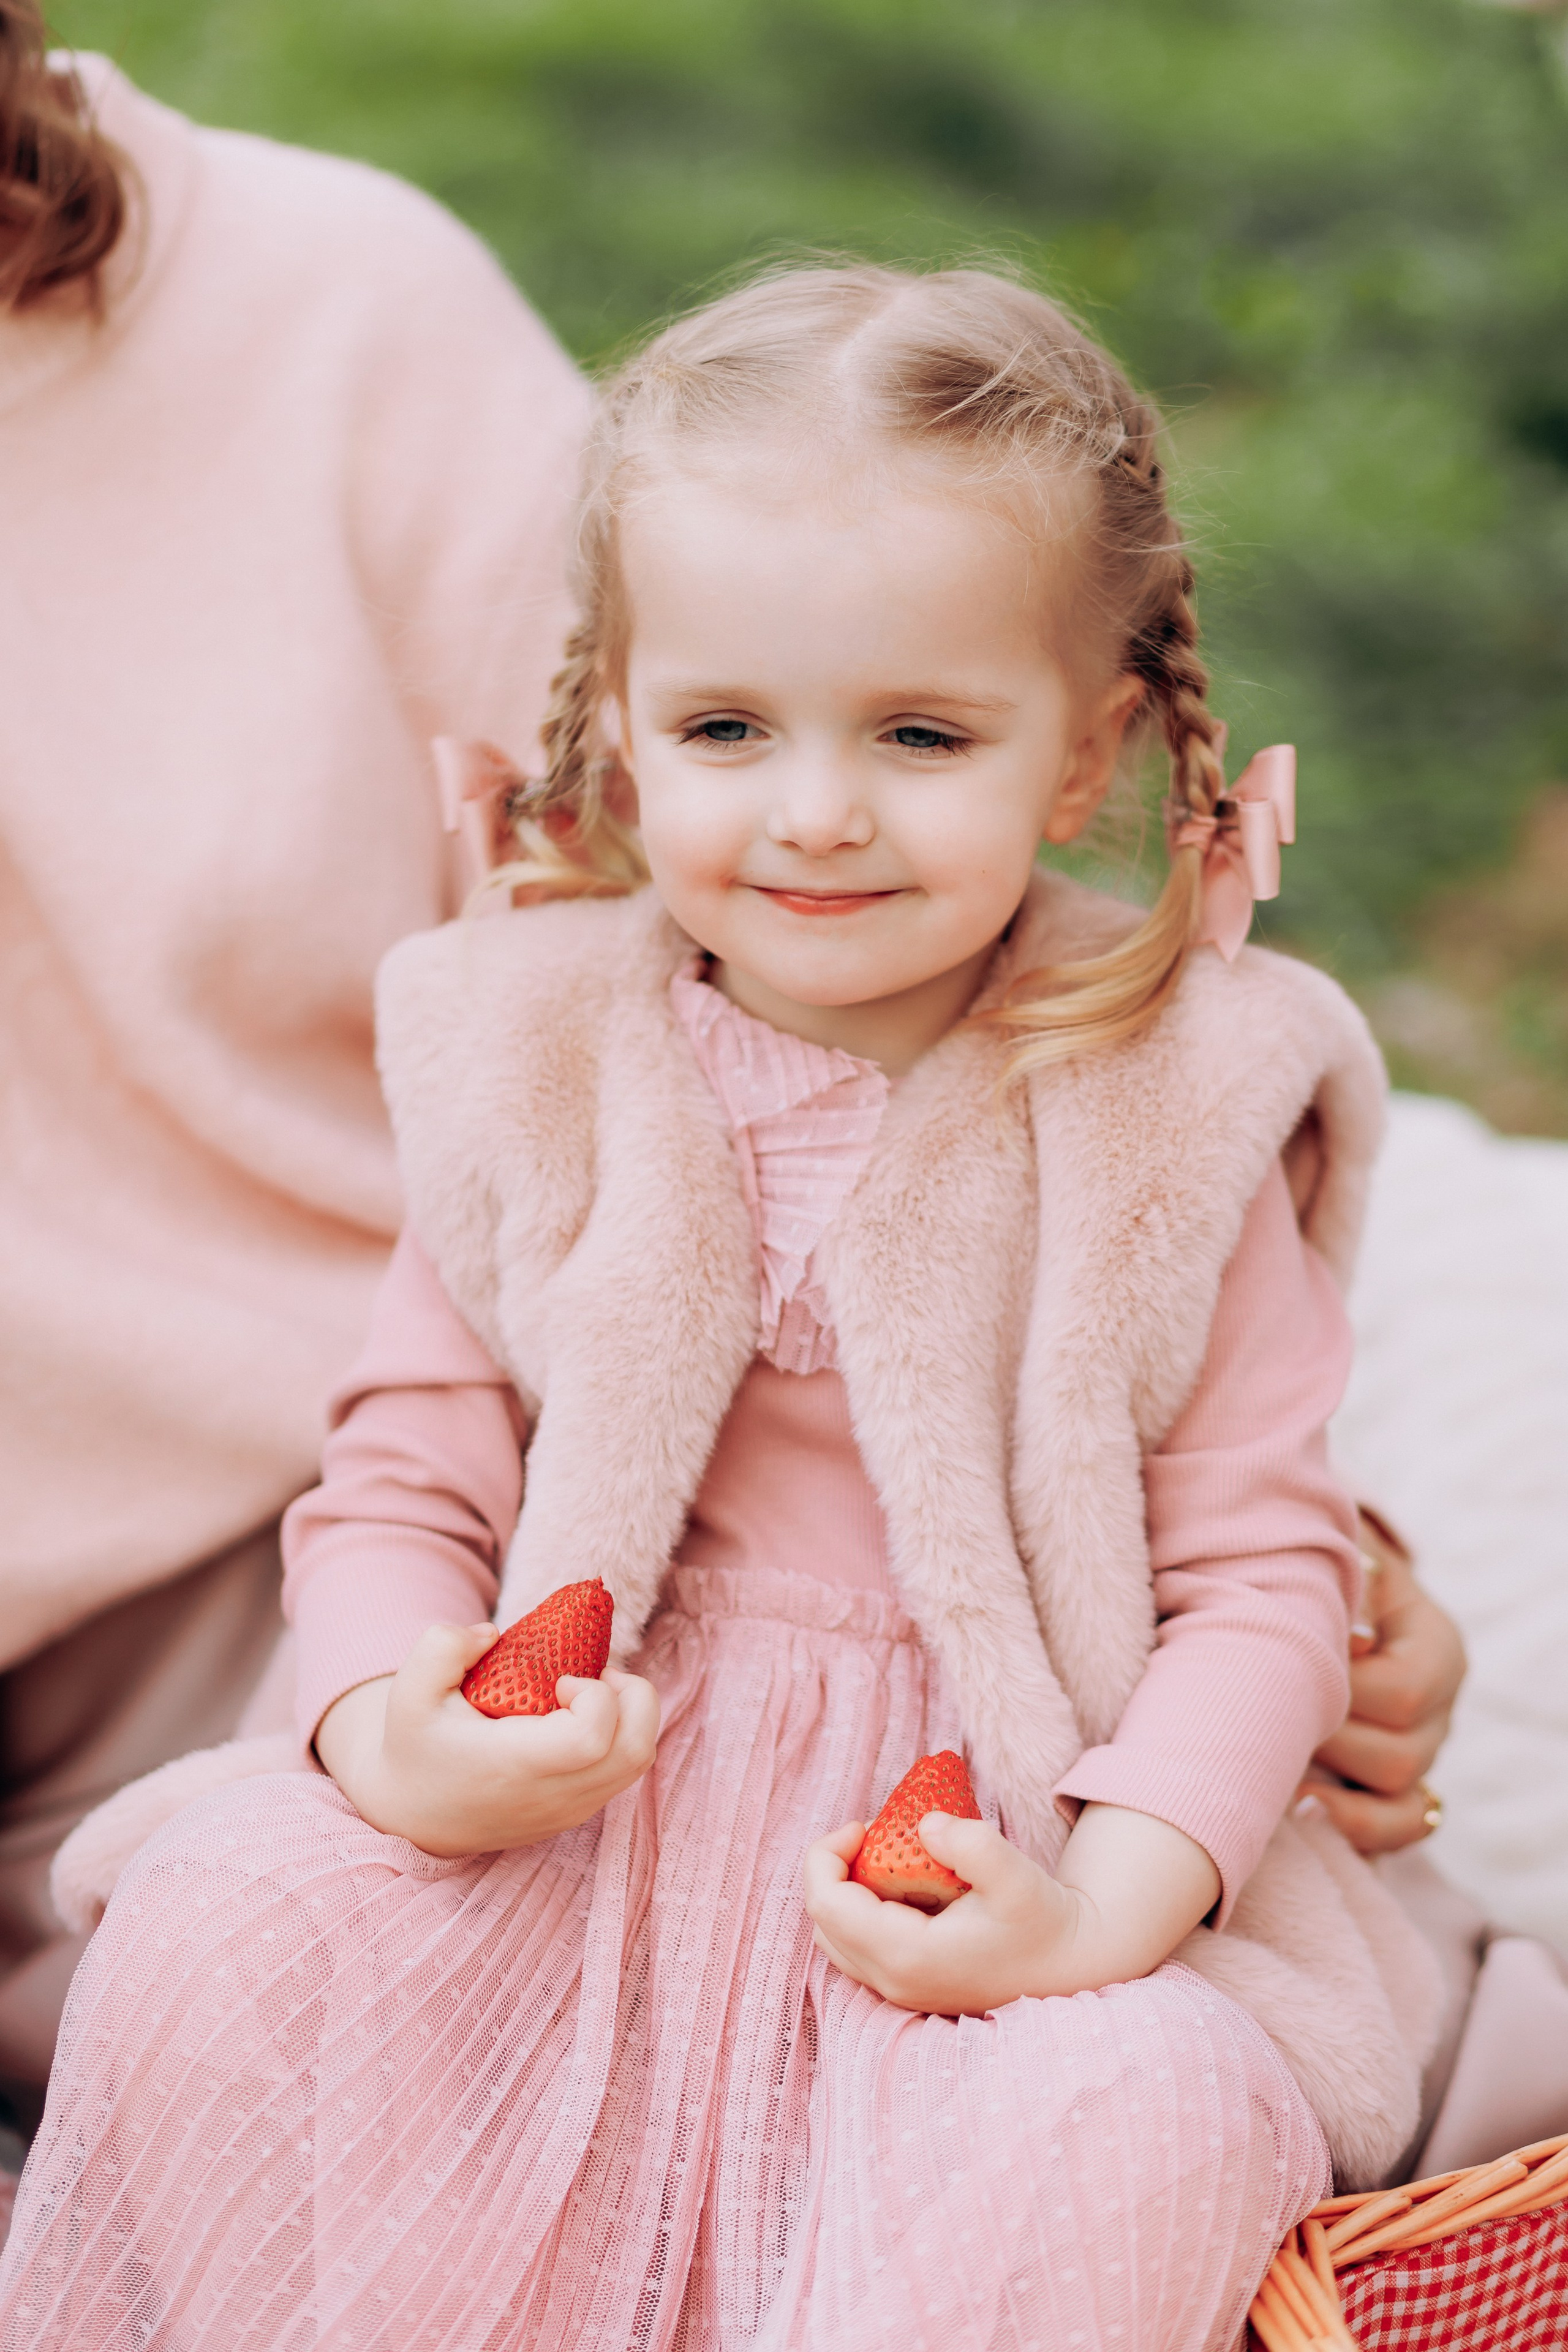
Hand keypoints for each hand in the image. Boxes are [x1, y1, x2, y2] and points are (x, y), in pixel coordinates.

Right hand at [315, 1622, 659, 1857]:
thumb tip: (492, 1633)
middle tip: (589, 1677)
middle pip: (636, 1749)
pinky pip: (626, 1771)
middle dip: (630, 1695)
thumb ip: (444, 1646)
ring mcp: (572, 1811)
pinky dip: (621, 1734)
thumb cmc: (416, 1747)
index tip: (561, 1678)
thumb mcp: (409, 1691)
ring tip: (586, 1693)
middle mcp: (553, 1797)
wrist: (416, 1817)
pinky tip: (579, 1717)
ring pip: (639, 1760)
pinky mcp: (579, 1814)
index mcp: (514, 1768)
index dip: (595, 1696)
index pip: (593, 1739)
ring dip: (629, 1713)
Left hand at [802, 1802, 1219, 2016]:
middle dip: (836, 1869)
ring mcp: (899, 1993)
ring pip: (836, 1939)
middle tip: (876, 1832)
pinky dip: (863, 1911)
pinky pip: (858, 1949)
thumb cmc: (1042, 1918)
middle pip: (824, 1923)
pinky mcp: (909, 1989)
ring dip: (847, 1891)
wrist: (1069, 1963)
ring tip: (888, 1856)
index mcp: (908, 1957)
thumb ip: (970, 1844)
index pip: (827, 1905)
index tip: (865, 1822)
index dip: (827, 1854)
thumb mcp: (1015, 1874)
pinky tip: (903, 1886)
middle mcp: (894, 1984)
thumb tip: (923, 1826)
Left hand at [1299, 1513, 1464, 1854]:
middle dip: (1325, 1741)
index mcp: (1435, 1646)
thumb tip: (1346, 1640)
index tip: (1287, 1662)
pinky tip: (1295, 1811)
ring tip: (1268, 1759)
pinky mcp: (1392, 1793)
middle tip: (1262, 1715)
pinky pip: (1395, 1834)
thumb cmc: (1316, 1574)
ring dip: (1328, 1783)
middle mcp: (1439, 1710)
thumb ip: (1344, 1585)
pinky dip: (1349, 1829)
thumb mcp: (1335, 1561)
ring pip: (1398, 1803)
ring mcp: (1419, 1757)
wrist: (1311, 1596)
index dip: (1344, 1689)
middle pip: (1400, 1755)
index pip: (1404, 1692)